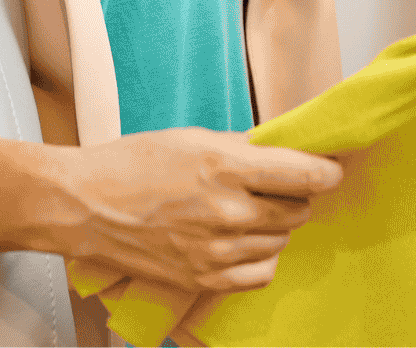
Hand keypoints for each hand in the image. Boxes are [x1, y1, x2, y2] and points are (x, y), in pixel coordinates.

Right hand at [39, 128, 341, 293]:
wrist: (86, 206)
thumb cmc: (133, 164)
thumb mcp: (193, 138)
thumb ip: (245, 148)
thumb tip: (287, 149)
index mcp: (226, 167)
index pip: (308, 174)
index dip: (327, 170)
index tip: (329, 167)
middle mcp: (227, 212)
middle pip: (299, 209)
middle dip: (294, 195)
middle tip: (272, 186)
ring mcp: (217, 250)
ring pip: (281, 240)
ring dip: (274, 226)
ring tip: (244, 210)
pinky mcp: (205, 277)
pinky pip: (263, 272)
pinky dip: (261, 256)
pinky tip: (240, 240)